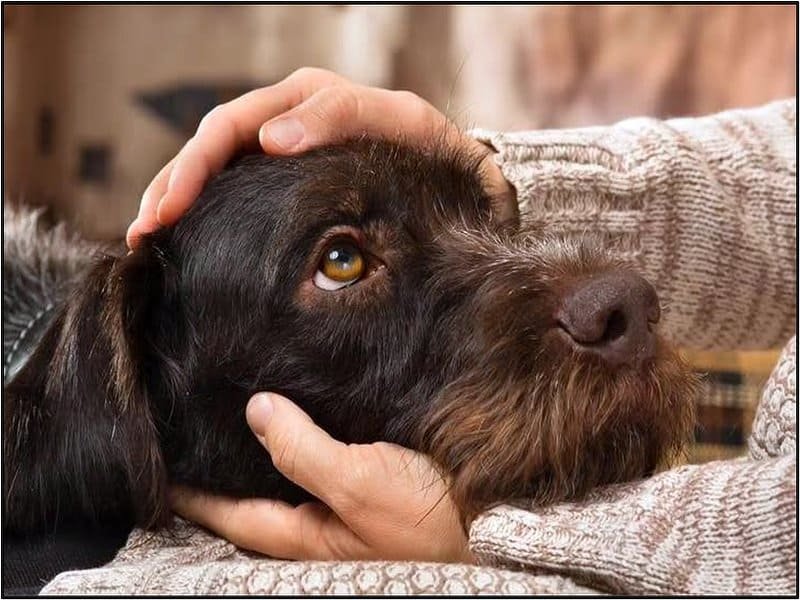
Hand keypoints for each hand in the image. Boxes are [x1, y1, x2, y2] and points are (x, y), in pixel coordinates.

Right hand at [127, 67, 515, 247]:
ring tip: (147, 237)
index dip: (197, 165)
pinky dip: (205, 210)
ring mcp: (284, 148)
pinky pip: (236, 188)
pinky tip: (184, 237)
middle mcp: (286, 118)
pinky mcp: (287, 179)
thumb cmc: (429, 150)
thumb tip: (269, 139)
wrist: (456, 175)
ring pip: (216, 167)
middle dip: (173, 185)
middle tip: (145, 231)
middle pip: (211, 145)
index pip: (232, 126)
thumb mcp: (399, 123)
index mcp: (306, 99)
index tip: (172, 208)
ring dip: (177, 197)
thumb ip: (339, 117)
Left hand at [170, 393, 471, 562]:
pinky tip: (307, 411)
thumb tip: (256, 411)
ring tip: (239, 414)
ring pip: (292, 474)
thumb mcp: (361, 484)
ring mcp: (348, 504)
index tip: (161, 463)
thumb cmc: (431, 517)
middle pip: (258, 494)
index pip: (234, 512)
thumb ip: (304, 451)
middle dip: (225, 468)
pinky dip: (307, 438)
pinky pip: (327, 458)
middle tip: (193, 430)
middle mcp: (322, 522)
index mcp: (309, 534)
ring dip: (266, 449)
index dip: (195, 492)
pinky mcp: (376, 482)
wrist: (498, 519)